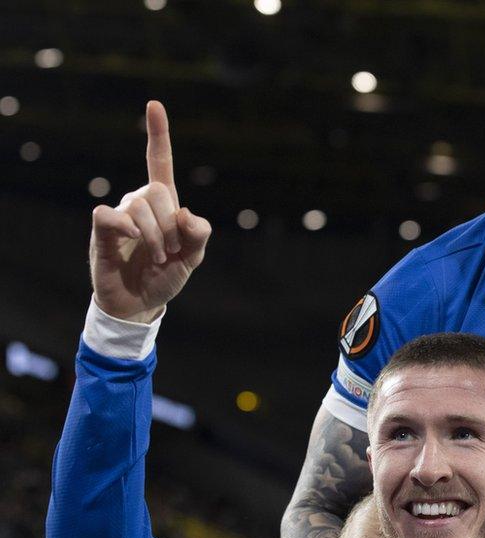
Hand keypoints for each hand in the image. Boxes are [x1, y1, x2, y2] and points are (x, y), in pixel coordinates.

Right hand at [90, 101, 210, 322]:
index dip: (158, 134)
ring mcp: (120, 215)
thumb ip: (200, 235)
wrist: (141, 303)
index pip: (159, 161)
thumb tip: (187, 214)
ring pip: (140, 206)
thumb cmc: (166, 276)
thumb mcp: (194, 257)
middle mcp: (140, 202)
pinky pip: (110, 215)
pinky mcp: (102, 230)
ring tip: (159, 258)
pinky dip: (126, 227)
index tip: (154, 104)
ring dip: (156, 236)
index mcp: (165, 203)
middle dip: (170, 224)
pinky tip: (130, 240)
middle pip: (158, 191)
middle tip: (172, 252)